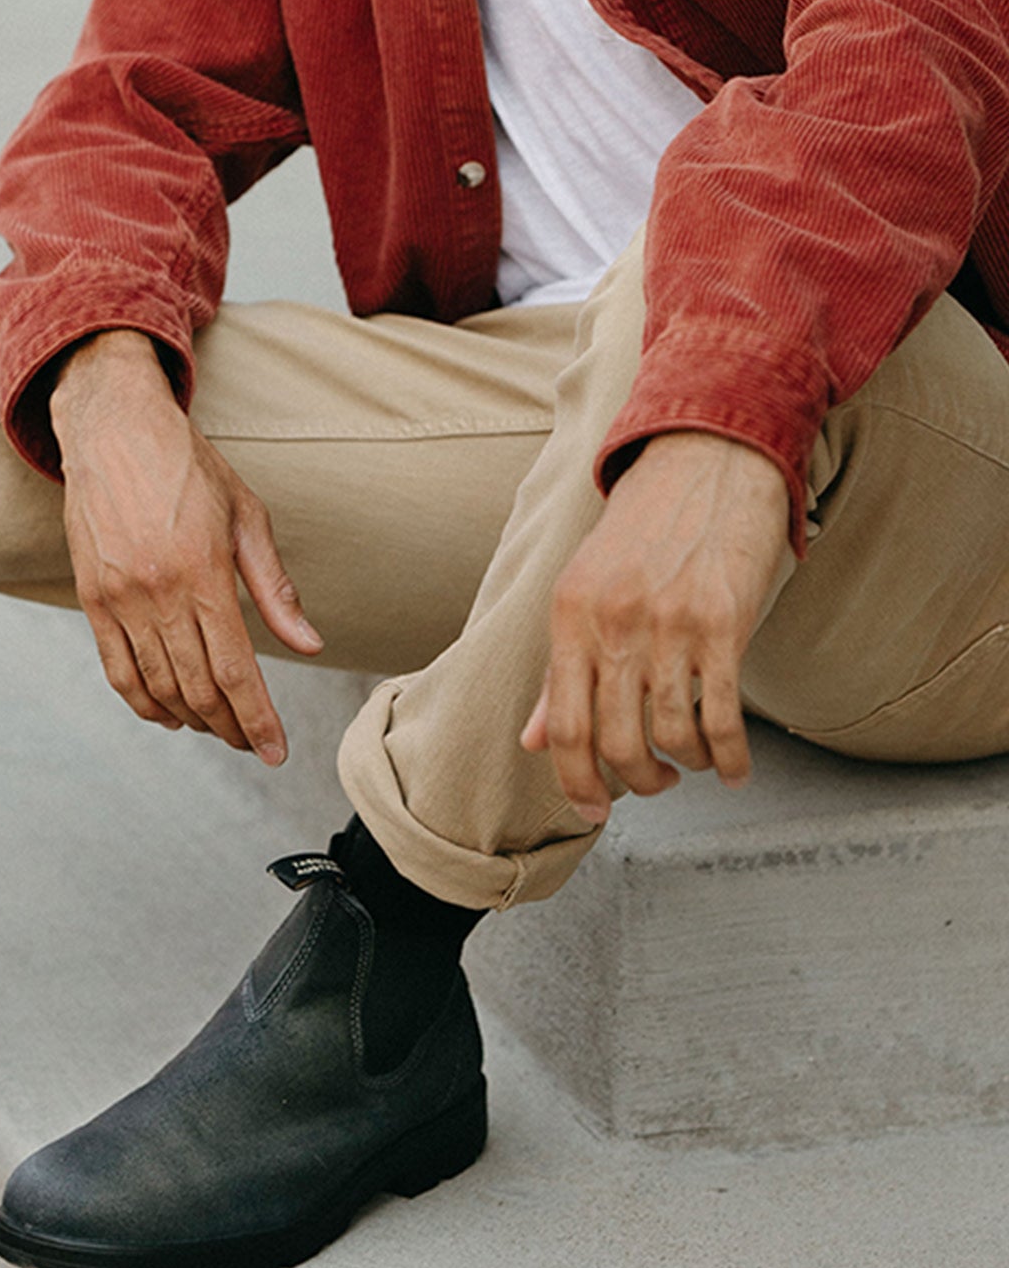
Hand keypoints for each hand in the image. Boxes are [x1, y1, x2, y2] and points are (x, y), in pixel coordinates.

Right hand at [51, 330, 322, 764]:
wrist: (113, 429)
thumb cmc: (189, 468)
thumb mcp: (247, 516)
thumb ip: (275, 588)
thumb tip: (309, 645)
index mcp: (204, 572)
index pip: (235, 669)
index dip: (258, 720)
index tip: (276, 752)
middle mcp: (158, 592)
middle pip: (197, 688)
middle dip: (231, 727)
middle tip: (253, 744)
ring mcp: (120, 599)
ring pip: (158, 686)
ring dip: (191, 719)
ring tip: (218, 728)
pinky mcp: (93, 598)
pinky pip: (117, 670)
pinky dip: (143, 703)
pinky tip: (168, 715)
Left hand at [520, 432, 790, 823]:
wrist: (708, 455)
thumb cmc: (643, 528)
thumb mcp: (583, 590)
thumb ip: (561, 670)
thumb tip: (534, 741)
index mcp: (569, 619)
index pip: (563, 728)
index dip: (574, 783)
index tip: (592, 812)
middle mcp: (613, 624)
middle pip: (615, 743)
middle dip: (635, 783)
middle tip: (651, 786)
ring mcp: (670, 624)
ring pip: (669, 735)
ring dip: (682, 766)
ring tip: (689, 766)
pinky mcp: (725, 621)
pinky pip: (722, 715)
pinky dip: (728, 756)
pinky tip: (733, 769)